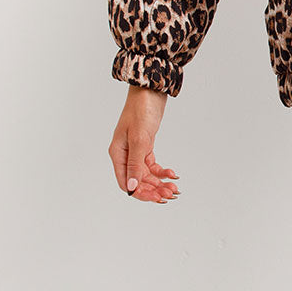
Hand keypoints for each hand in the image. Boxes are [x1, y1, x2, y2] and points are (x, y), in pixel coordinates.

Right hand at [108, 85, 179, 203]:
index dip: (140, 193)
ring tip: (174, 187)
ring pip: (146, 174)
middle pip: (137, 180)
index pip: (125, 181)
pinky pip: (152, 165)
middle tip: (169, 194)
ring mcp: (135, 151)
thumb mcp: (139, 139)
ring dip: (160, 182)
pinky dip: (162, 171)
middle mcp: (124, 154)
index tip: (156, 198)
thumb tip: (131, 186)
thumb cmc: (141, 110)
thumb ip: (135, 164)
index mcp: (117, 153)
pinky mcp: (145, 146)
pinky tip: (172, 174)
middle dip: (153, 189)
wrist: (150, 92)